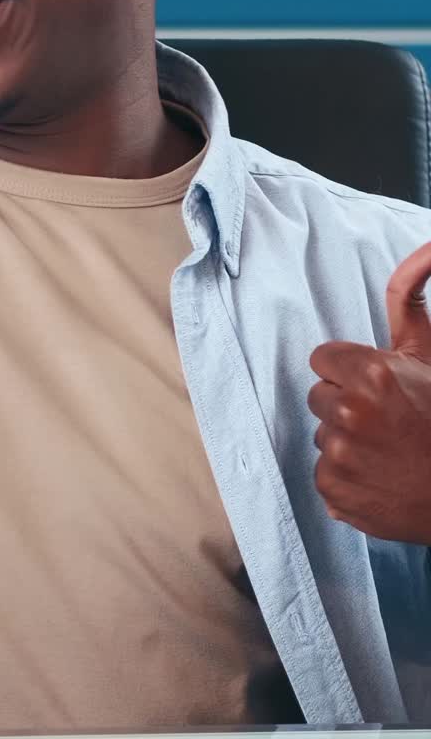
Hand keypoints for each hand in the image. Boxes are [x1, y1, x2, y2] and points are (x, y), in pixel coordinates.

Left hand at [309, 241, 430, 542]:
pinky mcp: (334, 491)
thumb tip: (427, 247)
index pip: (322, 359)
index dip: (347, 371)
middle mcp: (351, 411)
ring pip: (322, 435)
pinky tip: (379, 477)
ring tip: (385, 450)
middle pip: (318, 396)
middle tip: (385, 420)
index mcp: (372, 373)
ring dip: (346, 440)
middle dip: (345, 404)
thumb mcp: (429, 353)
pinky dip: (346, 478)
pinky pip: (324, 472)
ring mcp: (340, 454)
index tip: (373, 385)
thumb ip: (409, 297)